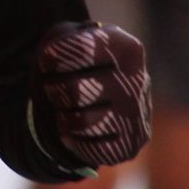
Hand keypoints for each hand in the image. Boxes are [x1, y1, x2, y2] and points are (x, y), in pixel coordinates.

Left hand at [32, 21, 150, 169]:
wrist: (101, 96)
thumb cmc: (78, 63)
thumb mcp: (68, 39)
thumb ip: (61, 42)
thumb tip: (54, 58)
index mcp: (126, 48)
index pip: (80, 50)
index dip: (53, 56)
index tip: (50, 58)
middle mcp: (138, 82)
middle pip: (73, 91)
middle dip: (54, 89)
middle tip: (57, 86)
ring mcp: (137, 117)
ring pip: (77, 123)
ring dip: (62, 115)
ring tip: (68, 106)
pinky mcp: (129, 146)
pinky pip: (86, 149)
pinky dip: (73, 138)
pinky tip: (81, 127)